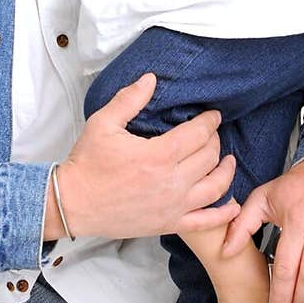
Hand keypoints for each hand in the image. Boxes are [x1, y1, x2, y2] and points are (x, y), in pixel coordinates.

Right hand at [56, 73, 237, 239]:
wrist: (71, 204)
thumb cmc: (87, 163)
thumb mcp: (103, 123)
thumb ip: (129, 99)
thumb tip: (151, 79)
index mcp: (157, 155)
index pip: (197, 134)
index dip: (209, 121)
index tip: (213, 115)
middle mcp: (171, 182)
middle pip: (209, 157)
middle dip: (215, 141)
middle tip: (211, 134)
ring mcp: (172, 206)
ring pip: (215, 187)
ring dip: (226, 171)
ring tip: (227, 161)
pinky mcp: (168, 224)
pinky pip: (205, 221)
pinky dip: (223, 213)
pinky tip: (232, 204)